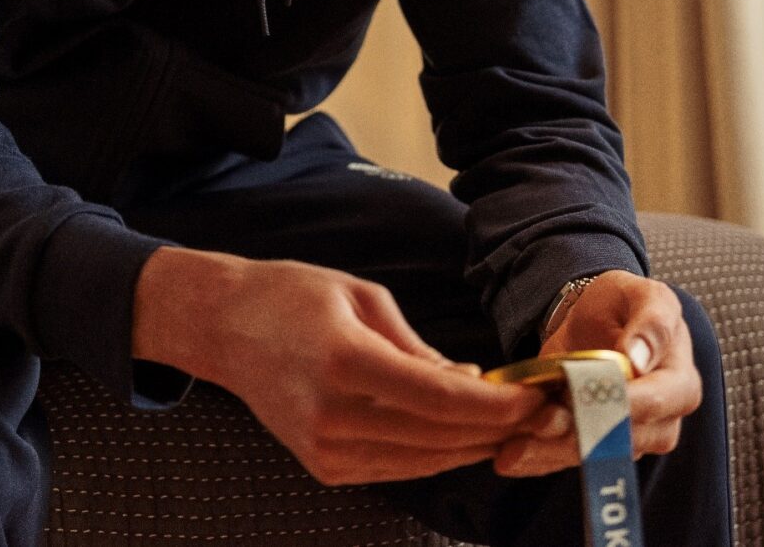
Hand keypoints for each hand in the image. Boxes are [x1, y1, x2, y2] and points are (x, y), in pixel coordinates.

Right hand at [134, 247, 550, 486]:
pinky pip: (397, 467)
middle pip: (440, 437)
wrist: (224, 328)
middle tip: (539, 414)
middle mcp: (333, 414)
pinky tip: (462, 434)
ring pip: (424, 461)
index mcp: (345, 360)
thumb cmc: (293, 296)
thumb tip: (471, 384)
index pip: (441, 400)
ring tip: (511, 424)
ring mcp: (325, 448)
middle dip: (498, 428)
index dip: (497, 406)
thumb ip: (418, 347)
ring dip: (473, 445)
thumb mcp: (363, 298)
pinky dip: (436, 453)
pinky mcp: (323, 466)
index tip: (535, 398)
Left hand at [491, 270, 700, 477]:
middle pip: (622, 438)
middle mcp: (662, 420)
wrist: (597, 319)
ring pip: (593, 455)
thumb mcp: (642, 295)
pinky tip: (510, 456)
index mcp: (680, 383)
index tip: (578, 396)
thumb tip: (638, 357)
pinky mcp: (598, 446)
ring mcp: (630, 439)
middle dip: (578, 434)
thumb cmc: (624, 304)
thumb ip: (651, 321)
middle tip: (536, 424)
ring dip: (552, 452)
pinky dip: (540, 460)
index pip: (656, 401)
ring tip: (513, 448)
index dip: (618, 402)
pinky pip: (571, 459)